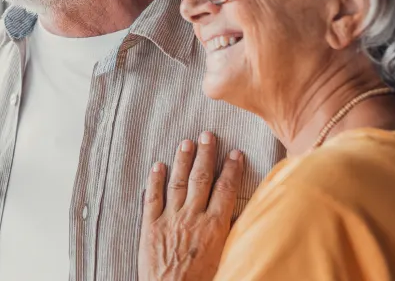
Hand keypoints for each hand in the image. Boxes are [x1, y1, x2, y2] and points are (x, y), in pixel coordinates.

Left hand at [138, 132, 243, 280]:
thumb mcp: (226, 259)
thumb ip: (232, 234)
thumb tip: (243, 215)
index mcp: (214, 227)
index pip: (225, 190)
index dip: (231, 169)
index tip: (234, 153)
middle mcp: (192, 217)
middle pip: (201, 178)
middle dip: (205, 155)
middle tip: (207, 135)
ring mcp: (170, 219)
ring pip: (177, 182)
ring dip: (182, 160)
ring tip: (186, 143)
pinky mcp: (150, 226)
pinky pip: (152, 198)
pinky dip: (154, 180)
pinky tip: (157, 165)